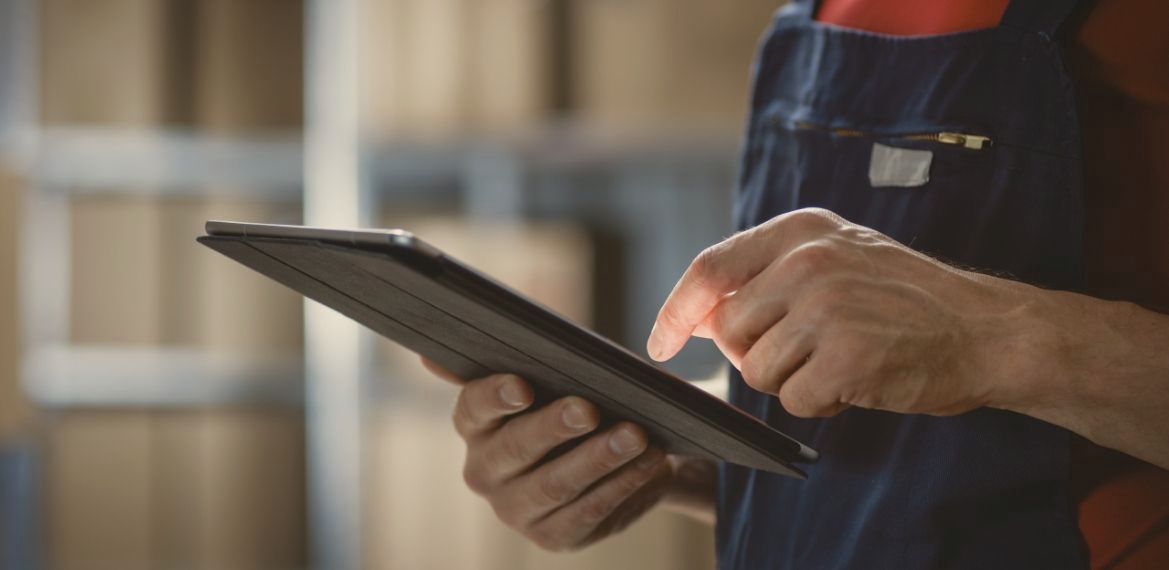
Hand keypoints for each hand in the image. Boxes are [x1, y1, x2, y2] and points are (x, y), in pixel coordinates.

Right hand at [422, 358, 676, 550]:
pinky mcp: (552, 536)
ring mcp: (515, 509)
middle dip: (555, 426)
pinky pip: (588, 511)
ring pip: (556, 484)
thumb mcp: (554, 375)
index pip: (474, 407)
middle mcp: (484, 470)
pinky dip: (622, 484)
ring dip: (599, 458)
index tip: (524, 386)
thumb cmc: (579, 399)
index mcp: (475, 424)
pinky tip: (648, 461)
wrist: (621, 449)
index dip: (496, 396)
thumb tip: (431, 360)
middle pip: (516, 448)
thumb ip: (515, 360)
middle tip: (590, 408)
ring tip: (635, 435)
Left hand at [647, 208, 1034, 417]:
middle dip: (756, 354)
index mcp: (801, 230)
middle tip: (808, 351)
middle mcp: (809, 261)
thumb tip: (701, 320)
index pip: (711, 268)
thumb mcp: (837, 259)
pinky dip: (821, 404)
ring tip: (842, 359)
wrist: (988, 329)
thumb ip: (769, 278)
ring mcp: (828, 308)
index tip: (661, 342)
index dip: (676, 310)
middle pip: (732, 330)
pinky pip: (795, 401)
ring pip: (759, 369)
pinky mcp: (848, 357)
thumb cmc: (905, 300)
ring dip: (793, 380)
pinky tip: (858, 380)